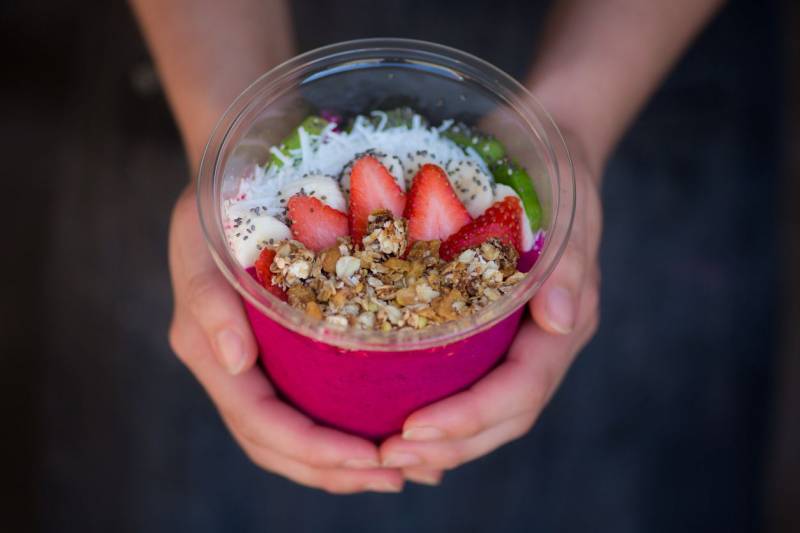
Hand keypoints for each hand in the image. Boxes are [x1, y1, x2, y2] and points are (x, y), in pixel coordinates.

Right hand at [167, 186, 404, 492]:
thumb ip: (209, 302)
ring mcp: (251, 368)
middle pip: (277, 446)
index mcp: (211, 352)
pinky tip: (383, 436)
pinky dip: (341, 433)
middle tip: (396, 476)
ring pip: (291, 439)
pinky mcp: (274, 357)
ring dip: (341, 466)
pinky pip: (304, 408)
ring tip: (399, 472)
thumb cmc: (215, 205)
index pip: (260, 421)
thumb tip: (238, 364)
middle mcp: (230, 370)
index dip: (313, 449)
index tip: (370, 457)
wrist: (223, 186)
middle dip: (334, 470)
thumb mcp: (201, 235)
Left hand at [379, 136, 601, 485]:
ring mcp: (515, 339)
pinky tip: (394, 421)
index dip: (471, 418)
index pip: (520, 390)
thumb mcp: (570, 206)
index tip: (412, 430)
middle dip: (449, 445)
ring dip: (439, 440)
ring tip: (386, 454)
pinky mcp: (488, 328)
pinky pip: (465, 381)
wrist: (546, 150)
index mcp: (562, 325)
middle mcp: (540, 342)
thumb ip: (569, 265)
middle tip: (388, 460)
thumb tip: (561, 319)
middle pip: (501, 417)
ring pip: (483, 410)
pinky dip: (435, 407)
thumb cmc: (557, 175)